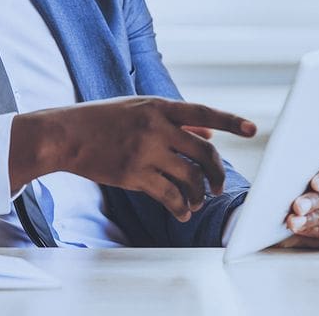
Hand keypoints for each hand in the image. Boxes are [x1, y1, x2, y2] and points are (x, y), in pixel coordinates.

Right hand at [10, 96, 255, 221]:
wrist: (65, 135)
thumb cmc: (102, 120)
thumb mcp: (139, 109)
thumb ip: (175, 120)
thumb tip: (208, 132)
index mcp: (159, 106)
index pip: (203, 113)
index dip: (231, 121)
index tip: (253, 130)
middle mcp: (156, 127)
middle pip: (204, 152)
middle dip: (217, 172)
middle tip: (218, 186)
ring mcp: (145, 152)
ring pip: (189, 178)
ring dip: (200, 193)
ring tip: (199, 200)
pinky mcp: (134, 175)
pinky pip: (169, 196)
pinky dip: (181, 207)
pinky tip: (183, 212)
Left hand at [276, 153, 318, 249]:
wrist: (296, 228)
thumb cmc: (297, 199)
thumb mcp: (295, 185)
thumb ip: (293, 176)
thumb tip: (275, 172)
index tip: (314, 183)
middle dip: (318, 198)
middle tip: (297, 206)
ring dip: (316, 216)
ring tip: (294, 221)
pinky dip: (317, 230)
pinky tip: (301, 229)